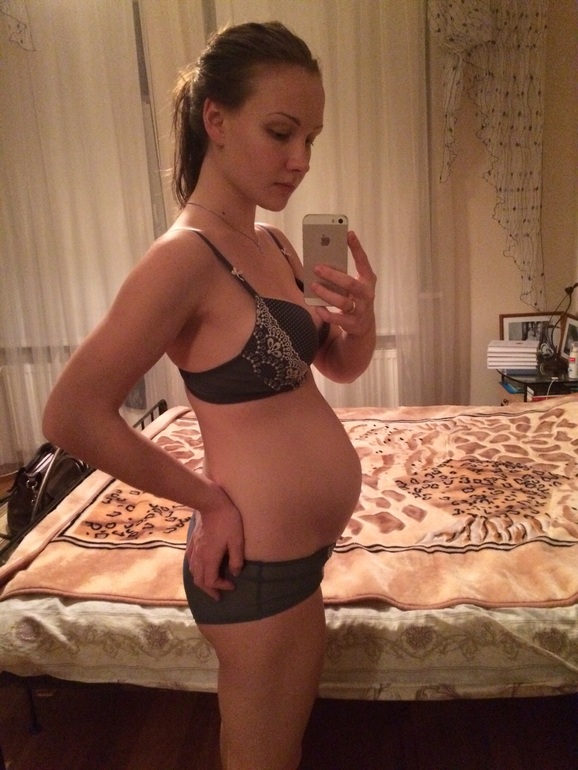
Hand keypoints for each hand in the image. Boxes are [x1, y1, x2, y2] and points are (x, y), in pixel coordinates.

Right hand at [185, 484, 244, 600]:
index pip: (210, 581)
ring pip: (193, 571)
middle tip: (218, 595)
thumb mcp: (237, 540)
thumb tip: (235, 572)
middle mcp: (199, 556)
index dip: (221, 586)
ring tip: (210, 584)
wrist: (211, 502)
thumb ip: (236, 559)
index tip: (232, 585)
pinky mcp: (193, 541)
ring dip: (201, 581)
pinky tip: (201, 567)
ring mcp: (194, 548)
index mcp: (209, 558)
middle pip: (199, 580)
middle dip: (208, 590)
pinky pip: (190, 561)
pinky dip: (195, 570)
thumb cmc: (227, 521)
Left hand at [311, 231, 375, 333]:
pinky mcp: (353, 323)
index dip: (356, 247)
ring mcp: (361, 310)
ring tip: (313, 286)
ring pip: (343, 302)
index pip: (363, 261)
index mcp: (367, 280)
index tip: (348, 233)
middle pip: (350, 283)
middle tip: (317, 267)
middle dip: (332, 275)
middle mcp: (367, 294)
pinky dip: (326, 312)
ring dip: (327, 294)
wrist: (364, 325)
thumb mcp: (353, 284)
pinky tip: (317, 307)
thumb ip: (343, 274)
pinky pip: (337, 318)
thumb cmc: (354, 297)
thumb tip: (321, 261)